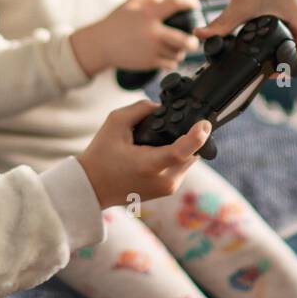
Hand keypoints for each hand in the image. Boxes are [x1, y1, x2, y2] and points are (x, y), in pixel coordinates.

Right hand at [70, 0, 200, 76]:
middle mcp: (152, 33)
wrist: (100, 45)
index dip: (190, 2)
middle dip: (193, 41)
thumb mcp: (130, 3)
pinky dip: (172, 61)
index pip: (176, 4)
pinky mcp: (149, 63)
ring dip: (181, 51)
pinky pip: (169, 64)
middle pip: (183, 40)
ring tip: (179, 47)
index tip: (194, 4)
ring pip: (178, 54)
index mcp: (148, 15)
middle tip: (194, 39)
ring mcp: (151, 50)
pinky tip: (169, 55)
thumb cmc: (116, 23)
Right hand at [76, 100, 210, 208]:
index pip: (181, 152)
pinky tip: (160, 148)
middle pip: (191, 152)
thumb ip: (141, 109)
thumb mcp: (115, 123)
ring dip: (183, 146)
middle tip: (172, 125)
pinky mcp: (167, 191)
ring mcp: (167, 188)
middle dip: (188, 136)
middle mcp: (163, 180)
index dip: (197, 136)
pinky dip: (176, 156)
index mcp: (149, 165)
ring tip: (161, 138)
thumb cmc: (101, 156)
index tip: (204, 123)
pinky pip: (181, 167)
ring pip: (189, 160)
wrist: (92, 187)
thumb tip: (161, 107)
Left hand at [192, 0, 296, 77]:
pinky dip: (276, 49)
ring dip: (280, 58)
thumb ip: (222, 24)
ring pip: (296, 49)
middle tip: (265, 72)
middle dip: (288, 67)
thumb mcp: (242, 3)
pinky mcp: (290, 21)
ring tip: (258, 62)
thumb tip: (201, 37)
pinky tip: (259, 52)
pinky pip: (290, 41)